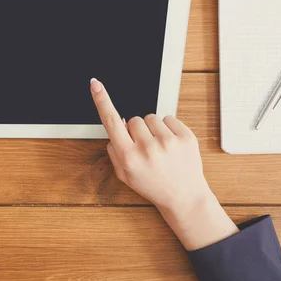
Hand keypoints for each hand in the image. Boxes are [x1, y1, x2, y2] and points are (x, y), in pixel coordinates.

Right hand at [90, 78, 237, 249]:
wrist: (184, 196)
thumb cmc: (152, 185)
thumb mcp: (125, 174)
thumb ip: (115, 149)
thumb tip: (118, 121)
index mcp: (129, 158)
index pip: (111, 122)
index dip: (102, 101)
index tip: (95, 84)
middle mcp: (147, 149)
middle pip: (133, 119)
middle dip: (136, 130)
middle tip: (145, 148)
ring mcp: (168, 142)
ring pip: (151, 117)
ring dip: (153, 129)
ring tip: (159, 147)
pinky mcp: (185, 137)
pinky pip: (169, 118)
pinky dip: (169, 129)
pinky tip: (171, 145)